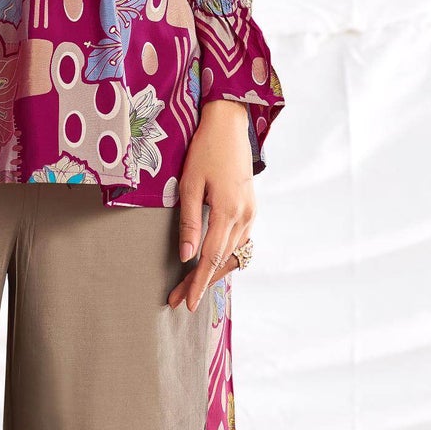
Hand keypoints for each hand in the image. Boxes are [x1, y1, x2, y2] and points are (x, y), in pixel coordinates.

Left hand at [167, 99, 255, 311]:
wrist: (230, 125)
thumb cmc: (204, 150)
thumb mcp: (190, 183)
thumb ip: (189, 221)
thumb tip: (187, 257)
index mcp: (228, 209)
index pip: (210, 256)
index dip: (198, 282)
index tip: (186, 303)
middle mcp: (244, 215)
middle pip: (221, 260)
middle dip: (200, 283)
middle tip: (178, 301)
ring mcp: (251, 213)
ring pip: (233, 255)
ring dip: (213, 272)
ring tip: (190, 287)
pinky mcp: (252, 209)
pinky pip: (240, 243)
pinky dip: (226, 258)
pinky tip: (212, 265)